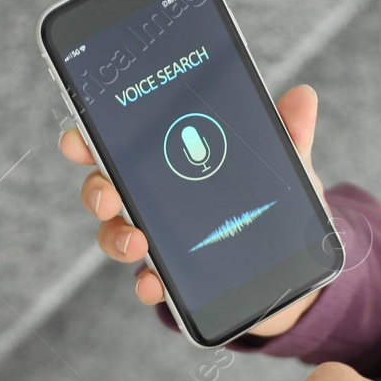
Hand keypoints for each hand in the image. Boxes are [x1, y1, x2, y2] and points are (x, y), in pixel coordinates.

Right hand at [59, 83, 328, 338]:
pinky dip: (147, 283)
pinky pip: (148, 281)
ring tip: (138, 243)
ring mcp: (159, 240)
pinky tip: (154, 283)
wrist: (293, 268)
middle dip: (97, 190)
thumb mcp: (286, 167)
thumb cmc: (275, 205)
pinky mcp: (175, 278)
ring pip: (117, 235)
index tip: (77, 138)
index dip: (90, 139)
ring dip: (117, 238)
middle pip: (106, 189)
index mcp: (170, 161)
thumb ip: (287, 135)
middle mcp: (153, 200)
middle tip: (108, 195)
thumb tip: (302, 97)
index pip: (120, 144)